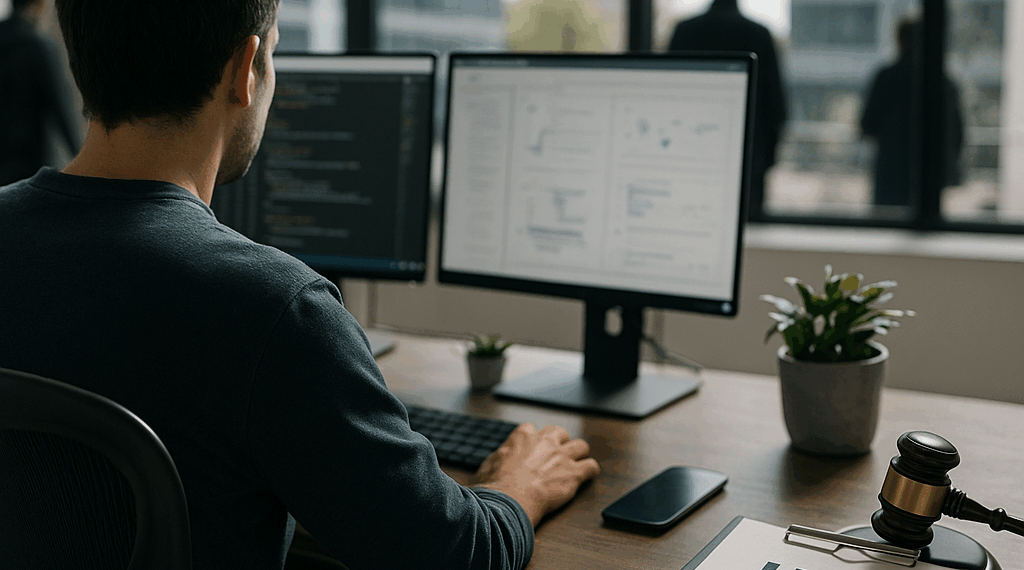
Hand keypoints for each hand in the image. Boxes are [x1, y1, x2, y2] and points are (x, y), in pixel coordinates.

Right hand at [471, 423, 600, 526]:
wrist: (508, 502)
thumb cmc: (495, 487)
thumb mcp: (488, 465)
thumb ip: (499, 458)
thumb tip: (499, 461)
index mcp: (522, 437)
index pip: (533, 430)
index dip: (534, 442)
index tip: (533, 451)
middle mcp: (545, 442)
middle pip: (560, 432)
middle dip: (560, 442)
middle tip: (556, 455)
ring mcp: (561, 456)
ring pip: (581, 445)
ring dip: (579, 454)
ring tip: (576, 464)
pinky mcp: (574, 473)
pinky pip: (591, 467)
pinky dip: (590, 471)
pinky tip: (587, 477)